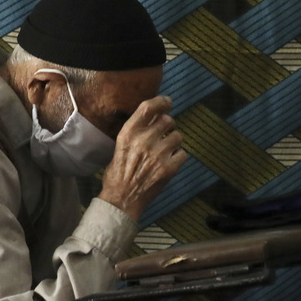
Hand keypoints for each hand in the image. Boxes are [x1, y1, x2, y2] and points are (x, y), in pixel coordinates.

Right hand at [99, 95, 186, 220]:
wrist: (122, 199)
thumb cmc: (118, 174)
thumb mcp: (120, 146)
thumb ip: (136, 132)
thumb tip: (153, 120)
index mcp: (129, 133)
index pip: (149, 107)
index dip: (161, 102)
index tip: (167, 102)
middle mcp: (144, 140)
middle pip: (168, 120)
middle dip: (169, 126)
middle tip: (165, 134)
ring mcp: (158, 154)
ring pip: (178, 136)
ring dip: (174, 142)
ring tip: (166, 151)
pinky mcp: (169, 168)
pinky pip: (183, 153)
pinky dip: (178, 157)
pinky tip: (169, 163)